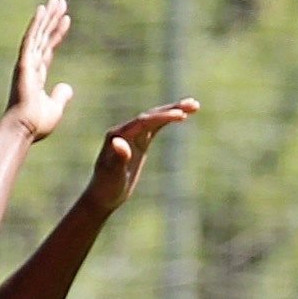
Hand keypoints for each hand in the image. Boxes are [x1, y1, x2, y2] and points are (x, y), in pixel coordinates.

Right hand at [3, 0, 76, 140]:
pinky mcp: (24, 63)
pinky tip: (42, 10)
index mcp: (37, 74)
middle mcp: (30, 65)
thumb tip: (67, 87)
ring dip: (47, 17)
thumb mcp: (55, 108)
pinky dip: (36, 24)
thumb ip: (60, 95)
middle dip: (52, 19)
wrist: (23, 130)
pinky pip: (31, 39)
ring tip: (56, 1)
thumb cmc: (36, 123)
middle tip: (60, 1)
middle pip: (43, 36)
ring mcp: (26, 63)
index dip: (57, 33)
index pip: (49, 47)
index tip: (66, 19)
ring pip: (38, 34)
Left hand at [83, 101, 197, 214]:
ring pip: (155, 119)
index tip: (181, 115)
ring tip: (194, 105)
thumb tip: (119, 142)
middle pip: (151, 115)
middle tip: (194, 103)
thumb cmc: (108, 186)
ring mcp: (132, 135)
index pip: (144, 122)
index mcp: (118, 135)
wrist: (103, 194)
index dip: (162, 117)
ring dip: (173, 110)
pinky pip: (155, 127)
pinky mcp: (139, 142)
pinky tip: (181, 116)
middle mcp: (125, 131)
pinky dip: (168, 120)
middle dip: (172, 108)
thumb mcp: (114, 175)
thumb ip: (118, 158)